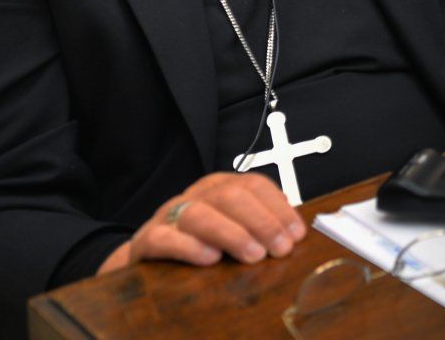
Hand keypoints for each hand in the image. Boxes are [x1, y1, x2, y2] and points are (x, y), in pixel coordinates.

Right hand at [98, 171, 304, 273]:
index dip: (279, 208)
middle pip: (231, 196)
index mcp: (220, 186)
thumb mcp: (231, 228)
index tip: (297, 234)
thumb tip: (294, 233)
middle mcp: (196, 195)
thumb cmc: (199, 243)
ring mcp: (170, 214)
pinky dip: (189, 247)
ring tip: (254, 255)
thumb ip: (258, 225)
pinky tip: (211, 259)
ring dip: (232, 234)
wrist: (147, 259)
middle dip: (262, 222)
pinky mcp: (148, 238)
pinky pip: (165, 237)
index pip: (254, 185)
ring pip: (200, 214)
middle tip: (280, 249)